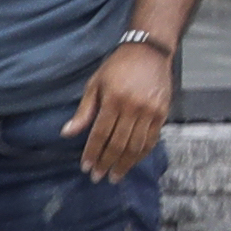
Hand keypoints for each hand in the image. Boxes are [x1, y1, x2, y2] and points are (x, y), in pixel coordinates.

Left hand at [64, 39, 174, 179]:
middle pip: (119, 144)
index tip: (86, 167)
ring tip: (115, 176)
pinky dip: (142, 154)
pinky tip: (132, 162)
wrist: (149, 52)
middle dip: (107, 163)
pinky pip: (152, 140)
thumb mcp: (95, 84)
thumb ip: (84, 111)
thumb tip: (67, 133)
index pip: (100, 134)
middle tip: (98, 177)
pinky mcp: (162, 114)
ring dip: (125, 164)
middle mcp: (133, 108)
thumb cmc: (117, 67)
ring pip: (136, 146)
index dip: (92, 153)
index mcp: (113, 100)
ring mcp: (150, 112)